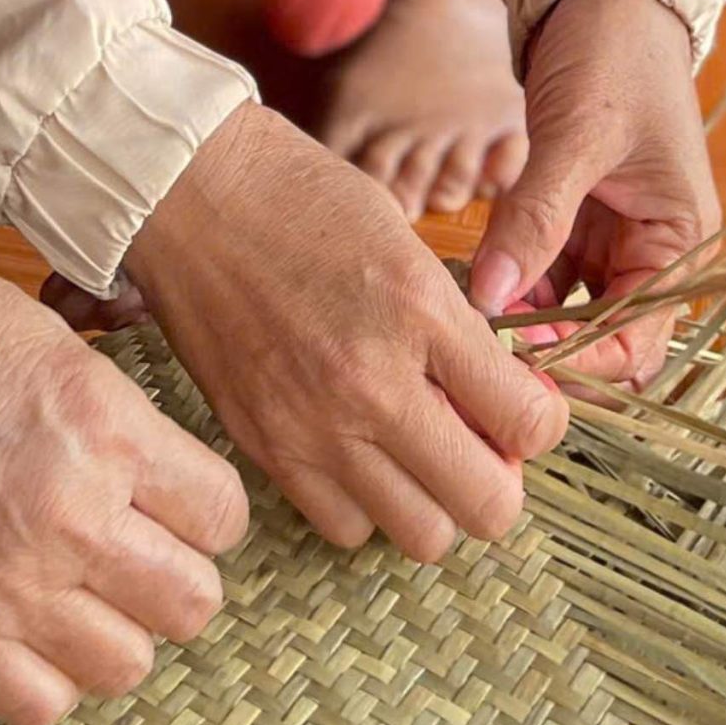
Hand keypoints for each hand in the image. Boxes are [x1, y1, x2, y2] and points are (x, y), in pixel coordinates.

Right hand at [0, 205, 247, 724]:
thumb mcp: (53, 339)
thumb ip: (118, 417)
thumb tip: (161, 477)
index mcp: (106, 428)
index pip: (223, 516)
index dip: (202, 509)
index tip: (172, 501)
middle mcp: (74, 515)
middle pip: (192, 603)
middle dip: (172, 575)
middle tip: (131, 548)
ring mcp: (10, 584)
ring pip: (129, 666)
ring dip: (113, 630)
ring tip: (76, 590)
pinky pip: (41, 705)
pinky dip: (45, 677)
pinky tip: (25, 628)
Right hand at [122, 106, 564, 562]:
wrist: (186, 189)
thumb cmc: (296, 193)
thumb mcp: (404, 238)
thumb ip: (456, 327)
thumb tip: (497, 403)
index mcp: (420, 313)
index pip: (530, 423)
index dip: (539, 418)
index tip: (519, 401)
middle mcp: (372, 383)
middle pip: (487, 506)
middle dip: (498, 476)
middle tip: (473, 436)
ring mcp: (312, 425)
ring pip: (421, 535)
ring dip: (433, 498)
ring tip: (413, 448)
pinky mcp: (262, 445)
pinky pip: (343, 525)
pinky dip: (362, 502)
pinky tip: (354, 450)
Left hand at [467, 0, 717, 384]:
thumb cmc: (612, 53)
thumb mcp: (575, 138)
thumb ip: (535, 219)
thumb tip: (491, 299)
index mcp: (680, 241)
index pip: (637, 341)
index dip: (579, 358)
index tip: (514, 355)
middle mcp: (652, 248)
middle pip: (601, 332)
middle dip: (546, 340)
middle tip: (480, 336)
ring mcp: (612, 232)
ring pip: (566, 303)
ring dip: (521, 310)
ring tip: (465, 303)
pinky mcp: (575, 211)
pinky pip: (543, 267)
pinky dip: (512, 274)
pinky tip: (470, 273)